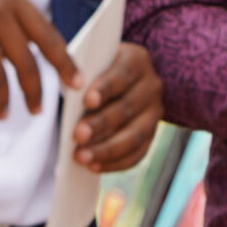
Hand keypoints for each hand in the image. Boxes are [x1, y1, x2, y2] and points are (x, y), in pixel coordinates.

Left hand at [75, 42, 160, 172]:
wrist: (118, 80)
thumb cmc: (95, 70)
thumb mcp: (91, 64)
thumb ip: (83, 77)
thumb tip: (71, 102)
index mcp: (136, 60)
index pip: (122, 73)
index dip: (105, 88)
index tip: (87, 101)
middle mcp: (152, 85)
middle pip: (127, 107)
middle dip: (101, 124)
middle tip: (77, 135)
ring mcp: (155, 112)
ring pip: (135, 134)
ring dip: (107, 149)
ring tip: (81, 157)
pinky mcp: (152, 133)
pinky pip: (138, 152)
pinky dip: (116, 162)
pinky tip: (94, 167)